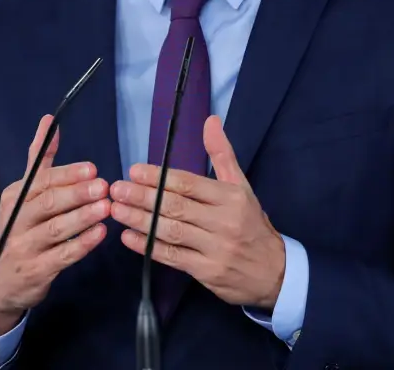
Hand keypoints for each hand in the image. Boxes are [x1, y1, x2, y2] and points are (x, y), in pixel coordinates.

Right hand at [0, 114, 109, 332]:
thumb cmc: (20, 230)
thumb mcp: (24, 194)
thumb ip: (39, 160)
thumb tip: (50, 120)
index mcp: (15, 197)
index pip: (40, 181)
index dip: (67, 175)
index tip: (92, 169)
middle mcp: (16, 219)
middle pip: (47, 203)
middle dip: (76, 194)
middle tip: (104, 186)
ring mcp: (24, 247)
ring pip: (54, 229)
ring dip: (82, 217)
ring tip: (106, 208)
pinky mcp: (36, 271)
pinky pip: (61, 256)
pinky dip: (82, 244)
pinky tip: (100, 234)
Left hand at [110, 115, 285, 308]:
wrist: (276, 273)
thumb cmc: (253, 226)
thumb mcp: (242, 187)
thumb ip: (222, 155)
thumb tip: (210, 120)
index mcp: (230, 197)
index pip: (188, 184)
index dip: (158, 177)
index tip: (134, 171)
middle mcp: (223, 221)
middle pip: (175, 206)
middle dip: (142, 197)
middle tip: (116, 189)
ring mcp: (215, 248)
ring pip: (170, 231)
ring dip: (139, 220)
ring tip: (116, 210)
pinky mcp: (207, 272)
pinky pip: (172, 257)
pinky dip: (148, 246)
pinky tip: (129, 237)